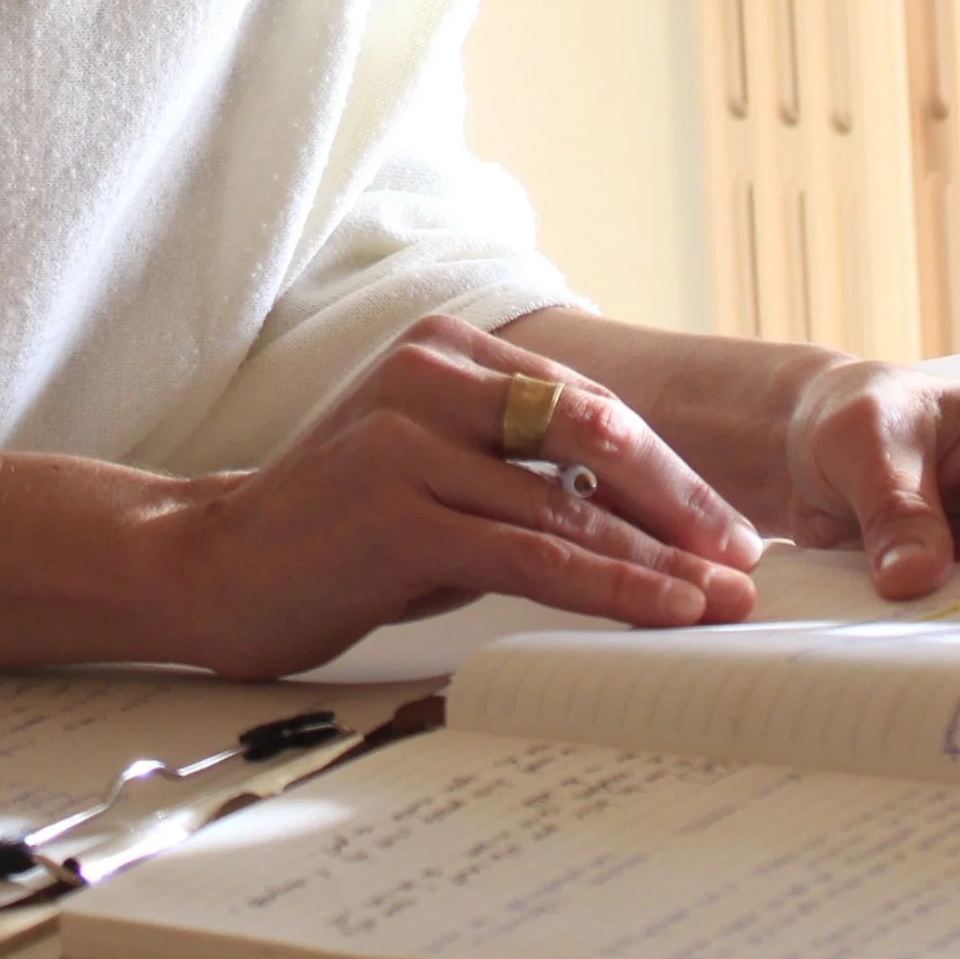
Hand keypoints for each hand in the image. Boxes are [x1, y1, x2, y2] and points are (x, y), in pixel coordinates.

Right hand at [167, 315, 763, 677]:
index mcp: (445, 348)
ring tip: (723, 598)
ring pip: (569, 499)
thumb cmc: (338, 529)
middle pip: (594, 431)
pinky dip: (610, 584)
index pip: (588, 401)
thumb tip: (646, 518)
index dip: (668, 466)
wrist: (215, 564)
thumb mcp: (436, 474)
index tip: (723, 523)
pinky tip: (662, 610)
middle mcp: (428, 372)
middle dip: (681, 503)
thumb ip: (519, 473)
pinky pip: (531, 552)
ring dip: (661, 556)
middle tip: (744, 559)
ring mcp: (407, 437)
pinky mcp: (396, 510)